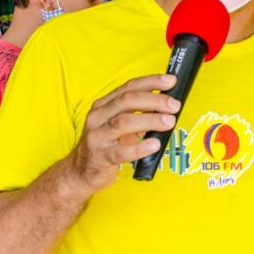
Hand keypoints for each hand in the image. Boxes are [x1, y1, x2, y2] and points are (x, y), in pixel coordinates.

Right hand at [68, 74, 179, 192]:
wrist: (80, 171)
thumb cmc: (105, 144)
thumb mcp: (117, 123)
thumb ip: (137, 112)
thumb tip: (166, 103)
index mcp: (104, 105)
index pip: (129, 87)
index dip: (151, 82)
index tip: (170, 81)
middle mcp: (98, 117)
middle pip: (127, 101)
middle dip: (154, 100)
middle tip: (174, 105)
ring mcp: (97, 137)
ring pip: (123, 122)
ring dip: (150, 120)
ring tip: (169, 122)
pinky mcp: (101, 157)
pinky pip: (122, 151)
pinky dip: (140, 147)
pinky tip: (154, 144)